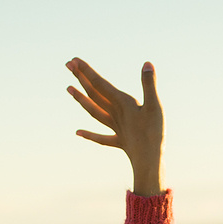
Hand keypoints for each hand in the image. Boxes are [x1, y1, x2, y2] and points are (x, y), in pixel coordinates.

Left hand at [66, 58, 164, 195]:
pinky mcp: (120, 142)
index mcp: (121, 103)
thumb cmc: (153, 134)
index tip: (73, 60)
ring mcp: (116, 128)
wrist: (149, 162)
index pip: (100, 84)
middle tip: (68, 65)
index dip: (86, 71)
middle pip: (94, 94)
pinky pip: (102, 138)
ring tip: (68, 89)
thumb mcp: (154, 106)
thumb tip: (146, 64)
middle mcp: (115, 114)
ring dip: (81, 100)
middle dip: (81, 79)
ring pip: (94, 111)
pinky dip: (89, 134)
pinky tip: (77, 132)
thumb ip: (148, 85)